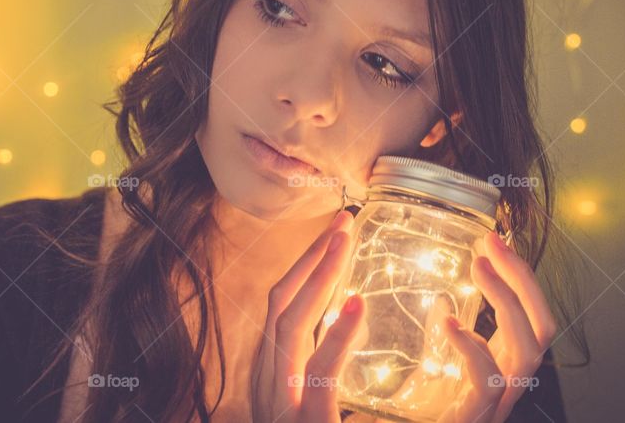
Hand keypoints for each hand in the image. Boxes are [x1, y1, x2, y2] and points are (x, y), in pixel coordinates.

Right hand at [250, 210, 365, 422]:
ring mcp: (280, 406)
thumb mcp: (312, 407)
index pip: (282, 309)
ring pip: (289, 327)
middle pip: (281, 306)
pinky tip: (357, 305)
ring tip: (347, 243)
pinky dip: (335, 336)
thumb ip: (322, 370)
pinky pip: (316, 375)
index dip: (305, 267)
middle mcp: (268, 386)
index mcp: (273, 378)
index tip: (334, 234)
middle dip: (312, 259)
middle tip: (345, 221)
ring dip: (319, 278)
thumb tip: (352, 320)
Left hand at [436, 231, 558, 422]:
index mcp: (500, 371)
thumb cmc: (414, 417)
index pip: (531, 319)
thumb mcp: (429, 369)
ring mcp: (493, 406)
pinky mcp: (470, 419)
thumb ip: (441, 339)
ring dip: (506, 301)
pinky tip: (449, 322)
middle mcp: (505, 388)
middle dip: (522, 280)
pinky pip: (487, 382)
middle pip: (542, 328)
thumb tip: (443, 300)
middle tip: (491, 244)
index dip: (518, 278)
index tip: (491, 241)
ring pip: (527, 352)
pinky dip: (473, 346)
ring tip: (478, 267)